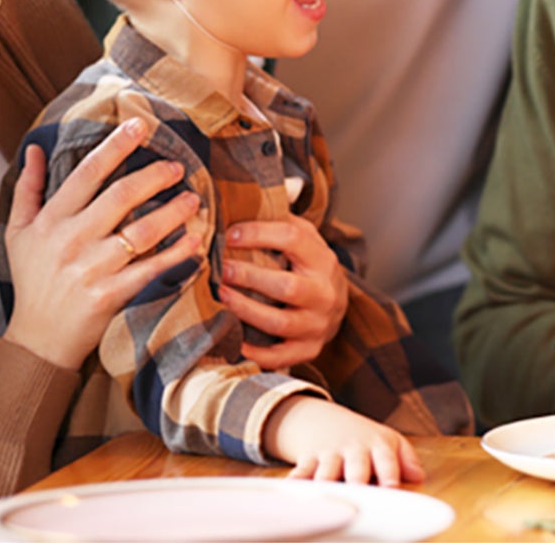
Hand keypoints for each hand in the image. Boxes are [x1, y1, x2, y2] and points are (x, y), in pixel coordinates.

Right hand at [4, 119, 201, 370]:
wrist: (38, 341)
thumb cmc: (33, 279)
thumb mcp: (18, 233)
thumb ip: (28, 189)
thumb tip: (36, 149)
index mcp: (51, 221)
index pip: (87, 173)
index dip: (115, 146)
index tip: (141, 124)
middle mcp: (70, 241)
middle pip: (121, 197)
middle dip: (155, 175)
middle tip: (178, 166)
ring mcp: (90, 269)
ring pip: (141, 232)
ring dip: (173, 212)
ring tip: (193, 199)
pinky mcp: (109, 296)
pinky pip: (150, 269)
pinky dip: (176, 255)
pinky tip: (196, 241)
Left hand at [219, 216, 347, 368]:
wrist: (335, 303)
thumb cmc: (308, 266)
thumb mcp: (304, 239)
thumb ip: (281, 221)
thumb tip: (244, 197)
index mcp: (323, 259)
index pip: (293, 239)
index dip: (259, 234)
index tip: (231, 233)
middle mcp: (325, 292)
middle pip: (286, 286)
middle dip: (249, 276)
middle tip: (219, 269)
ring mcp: (318, 324)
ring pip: (279, 323)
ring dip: (245, 311)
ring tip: (220, 298)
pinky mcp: (309, 349)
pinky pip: (280, 356)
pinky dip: (255, 351)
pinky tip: (233, 338)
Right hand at [265, 395, 424, 485]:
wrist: (326, 421)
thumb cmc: (364, 439)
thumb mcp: (388, 441)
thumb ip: (405, 459)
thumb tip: (419, 476)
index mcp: (378, 445)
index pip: (387, 460)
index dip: (389, 474)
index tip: (391, 489)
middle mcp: (354, 450)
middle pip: (356, 468)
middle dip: (357, 482)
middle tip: (358, 497)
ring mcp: (330, 454)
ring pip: (327, 472)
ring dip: (326, 484)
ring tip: (326, 499)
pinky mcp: (308, 460)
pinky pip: (300, 473)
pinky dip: (296, 482)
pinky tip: (292, 492)